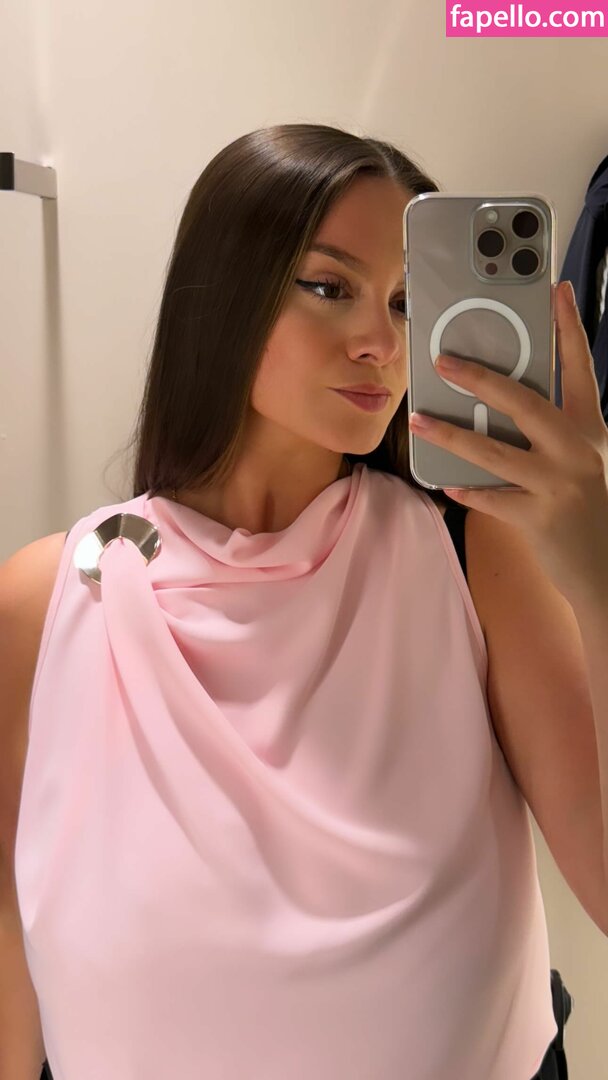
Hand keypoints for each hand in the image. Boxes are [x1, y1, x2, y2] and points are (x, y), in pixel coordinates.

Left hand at [409, 281, 607, 607]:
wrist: (605, 565)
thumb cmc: (586, 505)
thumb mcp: (581, 458)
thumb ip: (549, 430)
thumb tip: (497, 404)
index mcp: (590, 428)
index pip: (580, 368)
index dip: (568, 327)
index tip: (556, 290)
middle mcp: (578, 450)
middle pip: (525, 403)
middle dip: (481, 379)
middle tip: (445, 361)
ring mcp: (559, 483)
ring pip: (495, 452)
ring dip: (451, 435)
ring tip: (421, 420)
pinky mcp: (540, 517)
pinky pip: (492, 498)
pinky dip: (468, 490)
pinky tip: (447, 483)